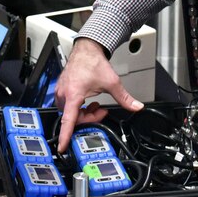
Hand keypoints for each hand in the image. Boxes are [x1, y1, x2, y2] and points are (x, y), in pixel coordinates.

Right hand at [53, 38, 141, 152]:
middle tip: (101, 111)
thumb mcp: (112, 82)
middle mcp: (64, 94)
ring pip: (70, 113)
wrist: (87, 49)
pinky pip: (67, 106)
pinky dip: (79, 107)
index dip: (65, 136)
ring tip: (95, 104)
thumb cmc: (93, 63)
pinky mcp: (61, 90)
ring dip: (84, 113)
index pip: (68, 121)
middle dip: (89, 118)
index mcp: (74, 94)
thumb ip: (124, 98)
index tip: (62, 147)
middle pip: (73, 118)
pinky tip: (88, 100)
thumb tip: (136, 106)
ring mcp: (61, 92)